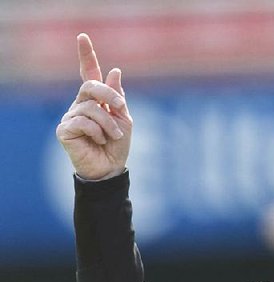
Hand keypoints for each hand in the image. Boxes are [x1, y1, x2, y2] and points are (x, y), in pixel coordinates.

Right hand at [56, 33, 131, 179]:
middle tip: (121, 108)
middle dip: (109, 95)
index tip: (83, 37)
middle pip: (91, 86)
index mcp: (95, 99)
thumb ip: (118, 97)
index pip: (89, 74)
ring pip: (91, 108)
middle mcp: (80, 104)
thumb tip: (115, 71)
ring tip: (113, 136)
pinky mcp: (64, 129)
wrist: (111, 168)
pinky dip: (97, 132)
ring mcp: (70, 116)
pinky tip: (99, 141)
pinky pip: (83, 122)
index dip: (86, 56)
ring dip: (109, 123)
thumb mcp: (124, 119)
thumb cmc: (117, 145)